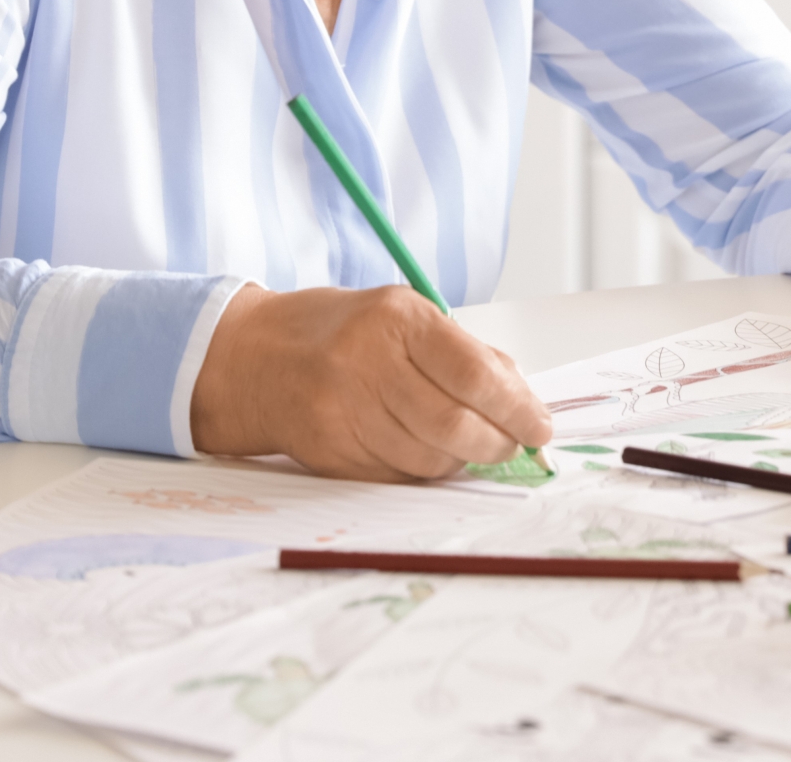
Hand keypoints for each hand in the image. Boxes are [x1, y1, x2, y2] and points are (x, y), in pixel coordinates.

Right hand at [190, 284, 551, 480]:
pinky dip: (422, 470)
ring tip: (465, 444)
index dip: (516, 407)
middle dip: (496, 443)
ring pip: (428, 459)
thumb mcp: (400, 314)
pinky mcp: (329, 451)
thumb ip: (461, 351)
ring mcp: (343, 410)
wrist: (252, 357)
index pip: (472, 374)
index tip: (539, 426)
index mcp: (394, 318)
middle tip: (511, 443)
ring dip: (460, 460)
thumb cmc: (339, 331)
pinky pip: (396, 475)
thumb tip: (521, 397)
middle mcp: (365, 362)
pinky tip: (423, 450)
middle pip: (454, 424)